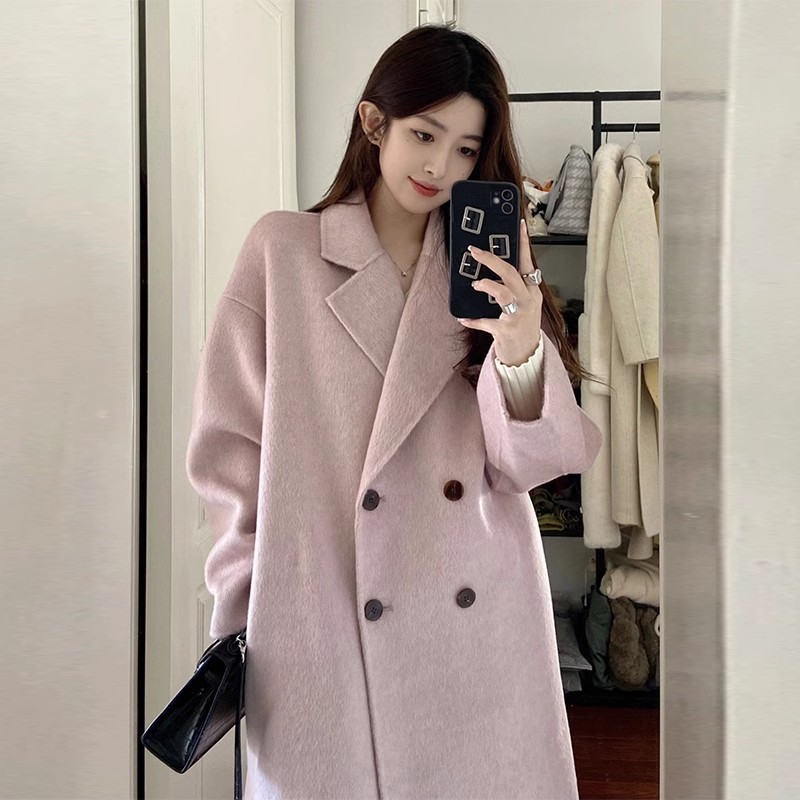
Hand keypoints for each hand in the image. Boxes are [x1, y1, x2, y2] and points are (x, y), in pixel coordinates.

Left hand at [457, 218, 542, 366]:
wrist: (527, 356)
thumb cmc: (523, 327)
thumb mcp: (526, 305)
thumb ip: (515, 288)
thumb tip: (495, 271)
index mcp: (532, 292)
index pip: (528, 263)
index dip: (524, 244)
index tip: (520, 225)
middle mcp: (528, 301)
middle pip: (511, 273)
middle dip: (491, 260)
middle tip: (475, 251)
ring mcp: (518, 316)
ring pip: (502, 292)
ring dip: (486, 285)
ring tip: (476, 284)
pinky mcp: (506, 330)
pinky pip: (486, 321)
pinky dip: (473, 320)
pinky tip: (464, 319)